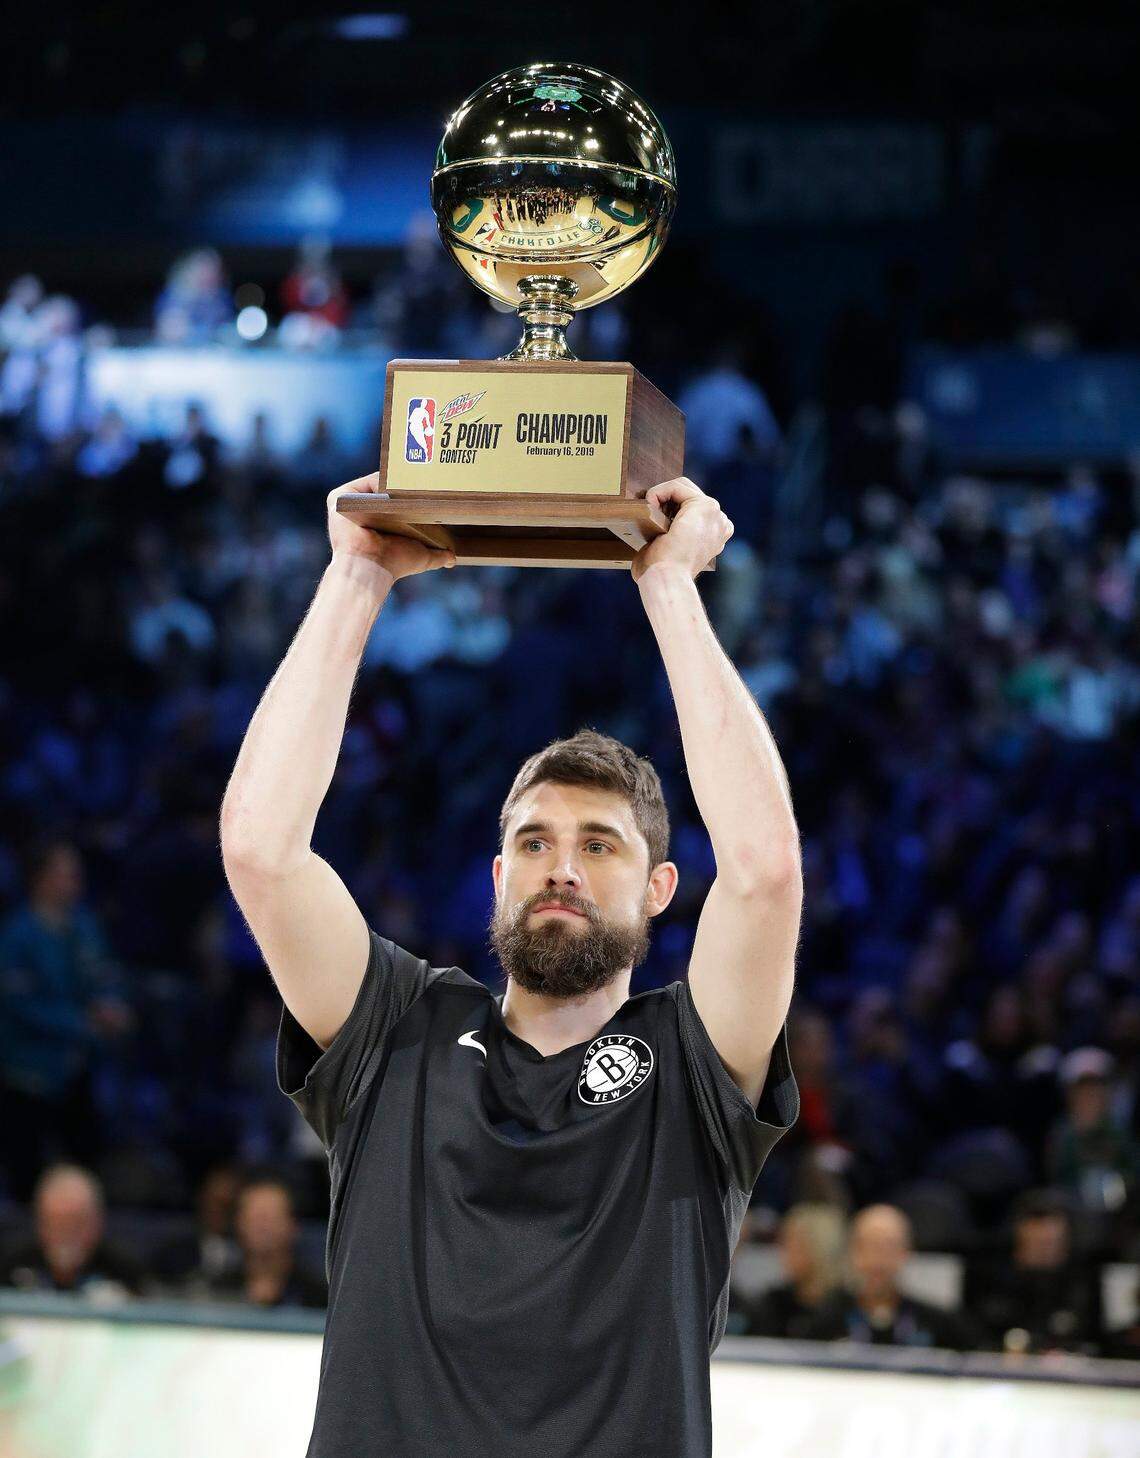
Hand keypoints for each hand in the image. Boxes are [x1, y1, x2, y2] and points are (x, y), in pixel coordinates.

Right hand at [327, 472, 455, 580]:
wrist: (370, 570)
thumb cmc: (393, 565)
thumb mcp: (420, 556)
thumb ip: (437, 555)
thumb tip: (452, 557)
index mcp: (374, 519)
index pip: (393, 496)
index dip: (410, 491)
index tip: (429, 486)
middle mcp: (358, 509)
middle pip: (384, 487)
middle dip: (404, 483)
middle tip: (427, 478)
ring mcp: (347, 502)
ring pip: (376, 483)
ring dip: (394, 480)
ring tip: (416, 478)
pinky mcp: (339, 497)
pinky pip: (364, 482)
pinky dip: (380, 480)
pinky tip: (398, 483)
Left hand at [630, 477, 732, 583]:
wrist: (666, 579)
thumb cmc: (660, 574)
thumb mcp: (664, 551)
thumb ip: (665, 537)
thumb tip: (652, 531)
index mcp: (713, 537)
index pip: (691, 509)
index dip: (667, 509)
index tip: (651, 521)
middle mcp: (719, 525)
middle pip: (688, 495)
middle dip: (665, 499)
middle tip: (647, 512)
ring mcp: (716, 515)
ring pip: (683, 488)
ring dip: (661, 496)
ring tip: (647, 511)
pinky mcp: (706, 506)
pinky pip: (677, 486)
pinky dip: (658, 492)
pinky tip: (649, 504)